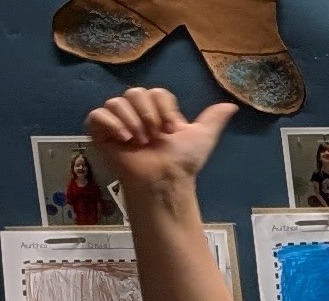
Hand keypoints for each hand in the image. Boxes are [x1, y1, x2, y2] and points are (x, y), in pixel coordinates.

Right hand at [84, 88, 231, 191]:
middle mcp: (136, 115)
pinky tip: (124, 138)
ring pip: (116, 102)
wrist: (165, 179)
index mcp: (157, 113)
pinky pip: (97, 114)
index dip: (165, 108)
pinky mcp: (99, 133)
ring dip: (132, 120)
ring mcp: (117, 124)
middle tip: (155, 136)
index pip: (156, 92)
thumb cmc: (182, 161)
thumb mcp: (203, 136)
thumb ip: (214, 119)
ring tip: (140, 142)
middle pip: (135, 92)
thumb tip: (232, 105)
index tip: (172, 129)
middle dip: (148, 113)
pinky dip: (111, 123)